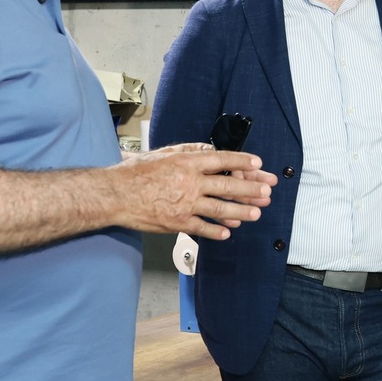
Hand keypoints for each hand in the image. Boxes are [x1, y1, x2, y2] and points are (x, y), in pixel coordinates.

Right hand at [118, 148, 277, 239]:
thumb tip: (209, 149)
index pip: (223, 159)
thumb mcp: (163, 153)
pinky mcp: (177, 222)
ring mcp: (185, 204)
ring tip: (256, 213)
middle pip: (228, 185)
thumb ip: (188, 150)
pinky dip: (218, 231)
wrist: (114, 195)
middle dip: (252, 189)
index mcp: (187, 162)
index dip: (243, 161)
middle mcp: (190, 182)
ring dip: (242, 211)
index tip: (258, 164)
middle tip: (267, 191)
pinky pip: (203, 228)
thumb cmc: (135, 173)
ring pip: (221, 209)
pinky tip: (229, 231)